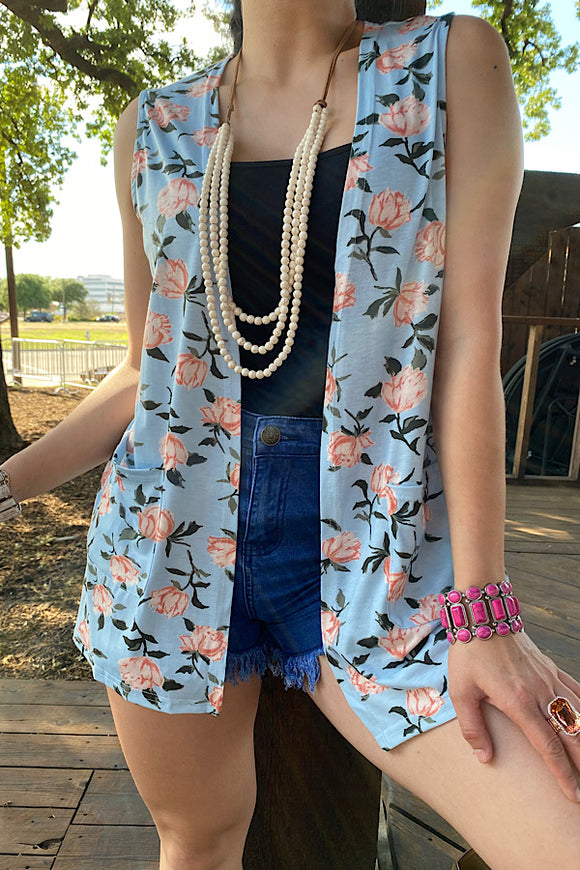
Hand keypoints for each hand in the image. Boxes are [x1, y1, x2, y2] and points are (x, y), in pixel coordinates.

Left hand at [448, 630, 579, 801]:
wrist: (483, 616)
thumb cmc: (470, 654)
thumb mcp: (461, 692)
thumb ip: (473, 728)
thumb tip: (484, 758)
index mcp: (518, 703)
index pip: (548, 746)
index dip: (562, 773)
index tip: (572, 793)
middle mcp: (541, 693)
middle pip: (572, 735)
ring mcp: (549, 680)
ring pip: (579, 715)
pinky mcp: (551, 669)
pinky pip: (576, 691)